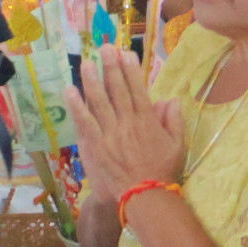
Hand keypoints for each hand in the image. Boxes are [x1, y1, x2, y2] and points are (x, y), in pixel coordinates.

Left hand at [64, 43, 185, 203]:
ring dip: (91, 81)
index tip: (126, 53)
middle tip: (104, 48)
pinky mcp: (95, 146)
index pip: (138, 89)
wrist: (143, 197)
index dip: (131, 70)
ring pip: (98, 102)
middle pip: (117, 90)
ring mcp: (109, 134)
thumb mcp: (177, 145)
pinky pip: (84, 122)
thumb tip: (170, 99)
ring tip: (86, 63)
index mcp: (147, 122)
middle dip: (110, 67)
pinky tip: (70, 91)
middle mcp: (127, 123)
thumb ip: (174, 120)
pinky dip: (76, 106)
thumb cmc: (161, 171)